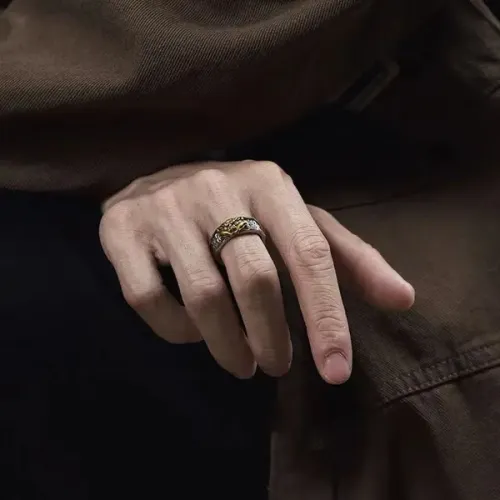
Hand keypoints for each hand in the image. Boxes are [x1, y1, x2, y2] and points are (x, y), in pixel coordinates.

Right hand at [100, 161, 413, 383]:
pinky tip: (194, 336)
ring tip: (243, 362)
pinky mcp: (122, 230)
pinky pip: (150, 298)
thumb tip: (404, 299)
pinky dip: (176, 333)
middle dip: (272, 337)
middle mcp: (217, 187)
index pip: (309, 254)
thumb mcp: (298, 222)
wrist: (159, 182)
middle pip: (255, 280)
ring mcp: (166, 207)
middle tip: (277, 366)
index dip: (325, 317)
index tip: (336, 371)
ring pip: (203, 296)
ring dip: (229, 345)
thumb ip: (350, 259)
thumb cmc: (241, 208)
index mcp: (270, 183)